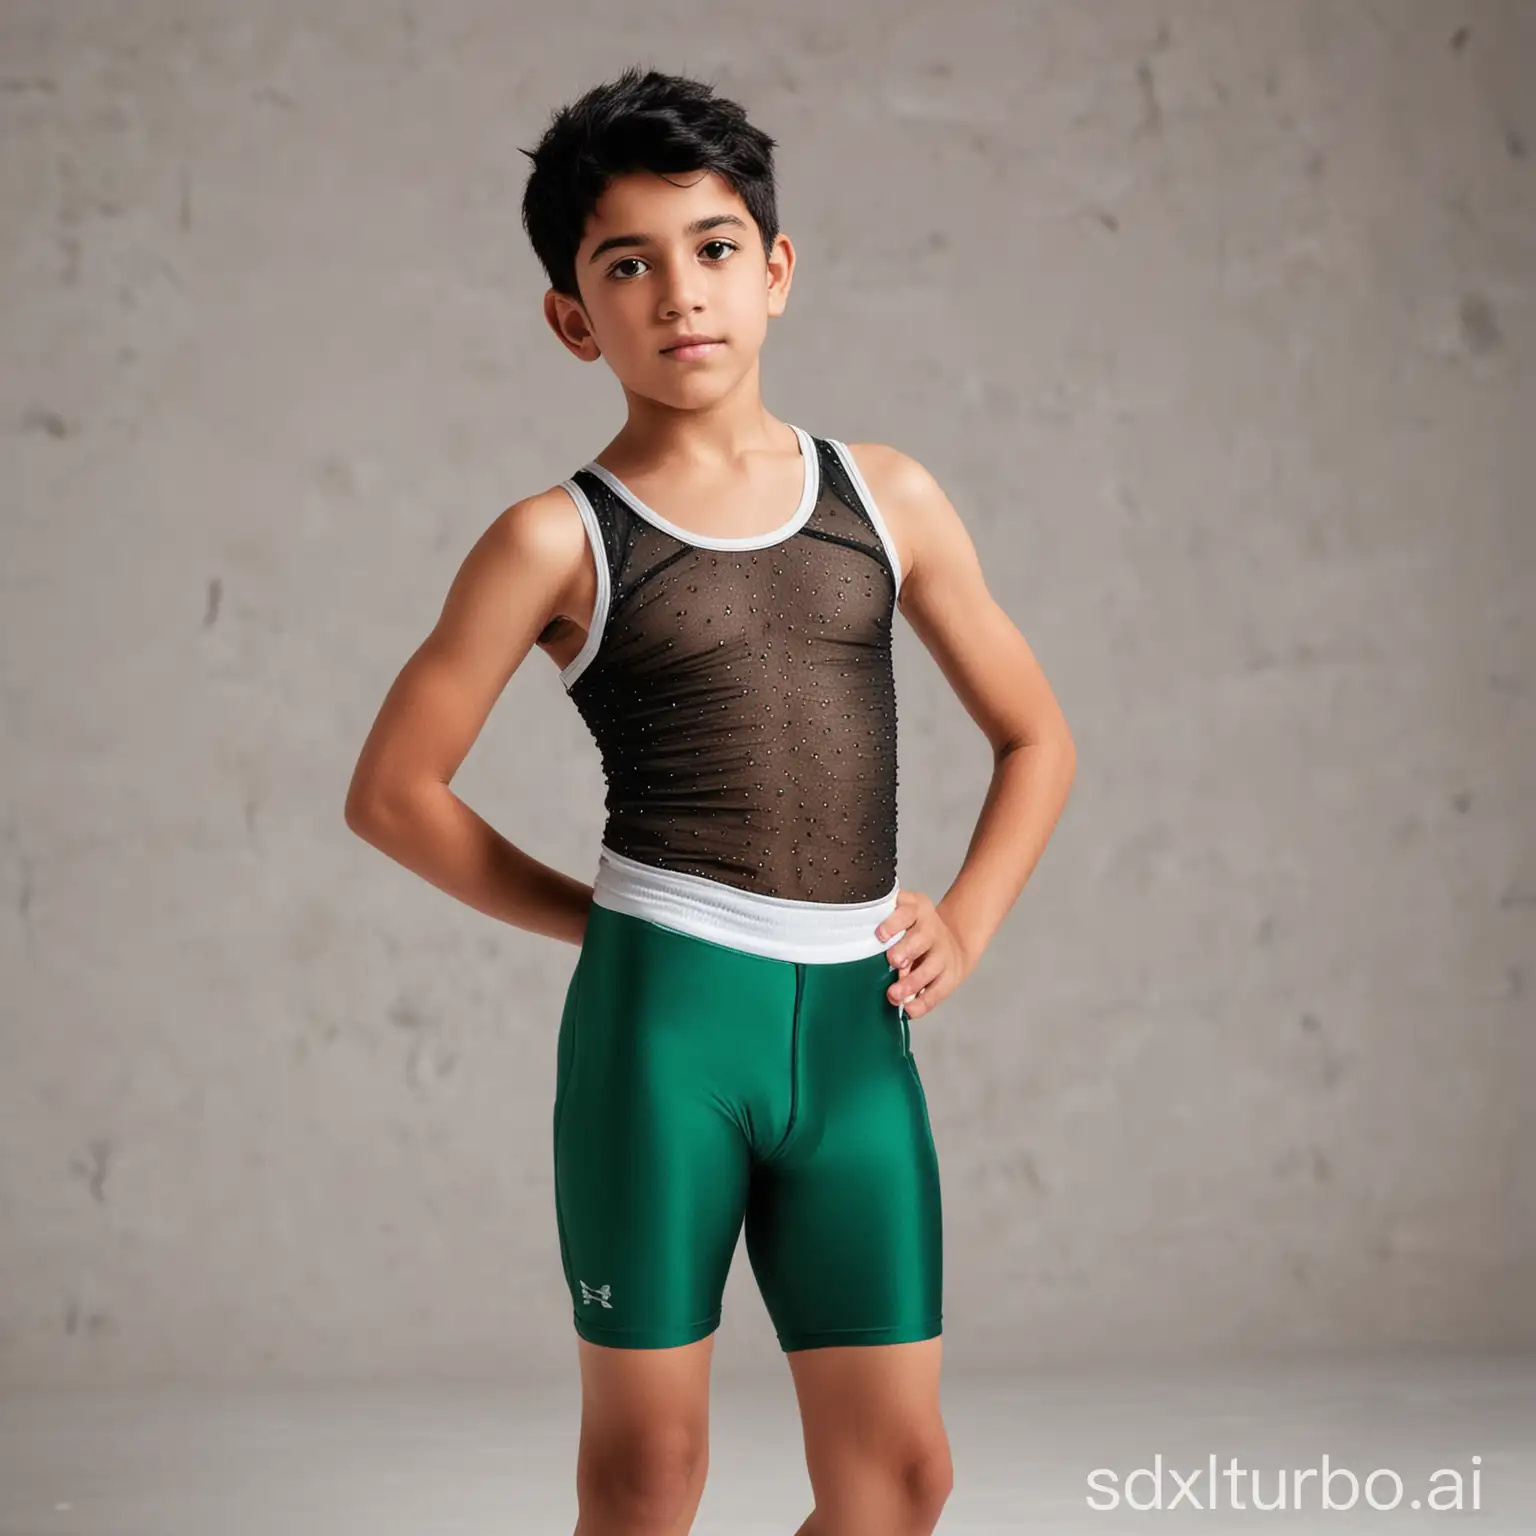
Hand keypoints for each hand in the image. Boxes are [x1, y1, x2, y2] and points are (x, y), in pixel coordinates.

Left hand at [875, 889, 974, 1019]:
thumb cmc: (912, 930)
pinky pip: (939, 990)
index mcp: (916, 909)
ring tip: (894, 995)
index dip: (893, 923)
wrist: (952, 943)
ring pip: (932, 966)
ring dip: (912, 982)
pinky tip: (910, 1009)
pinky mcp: (951, 974)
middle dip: (907, 950)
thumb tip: (860, 952)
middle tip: (893, 961)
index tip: (880, 936)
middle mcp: (932, 928)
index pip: (906, 912)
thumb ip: (884, 928)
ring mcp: (943, 952)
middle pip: (922, 937)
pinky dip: (924, 1002)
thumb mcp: (900, 916)